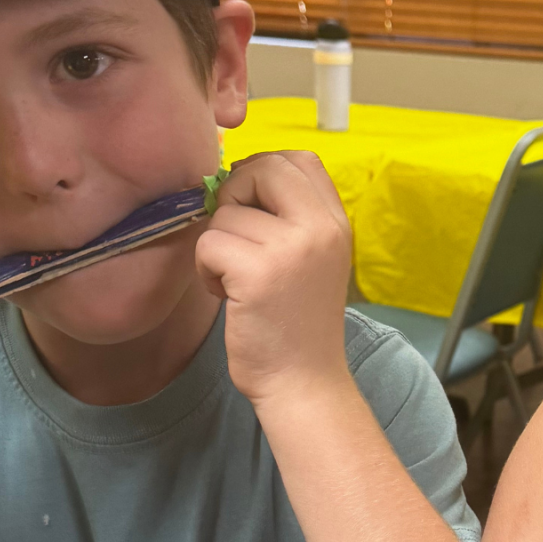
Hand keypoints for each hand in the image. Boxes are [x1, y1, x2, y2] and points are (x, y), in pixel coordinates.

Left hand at [194, 150, 353, 400]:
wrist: (304, 382)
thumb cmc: (298, 322)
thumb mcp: (313, 259)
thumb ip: (291, 216)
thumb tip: (235, 176)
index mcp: (336, 222)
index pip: (300, 158)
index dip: (263, 170)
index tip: (252, 205)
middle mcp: (320, 229)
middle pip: (263, 168)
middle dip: (234, 195)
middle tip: (235, 236)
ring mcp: (291, 249)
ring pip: (226, 213)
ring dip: (217, 244)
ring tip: (236, 280)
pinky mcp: (257, 273)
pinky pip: (209, 243)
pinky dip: (206, 269)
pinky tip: (227, 295)